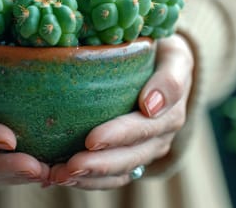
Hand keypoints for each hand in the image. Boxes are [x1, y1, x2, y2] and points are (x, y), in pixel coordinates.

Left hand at [48, 34, 193, 188]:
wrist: (165, 68)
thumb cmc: (163, 53)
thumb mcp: (174, 56)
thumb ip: (170, 77)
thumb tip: (151, 105)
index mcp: (171, 111)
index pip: (144, 127)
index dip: (119, 135)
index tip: (92, 139)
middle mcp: (161, 135)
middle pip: (131, 156)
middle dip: (99, 163)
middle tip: (70, 165)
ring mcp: (147, 149)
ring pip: (120, 171)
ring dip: (91, 177)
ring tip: (60, 176)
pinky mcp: (132, 156)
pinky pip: (113, 176)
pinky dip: (88, 181)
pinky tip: (61, 178)